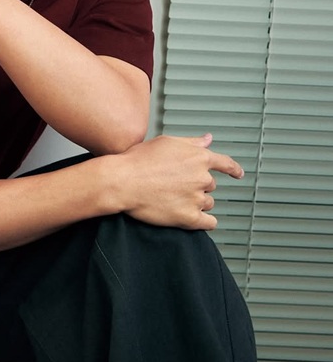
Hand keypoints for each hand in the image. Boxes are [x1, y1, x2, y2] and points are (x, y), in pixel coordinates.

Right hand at [111, 133, 243, 230]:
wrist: (123, 181)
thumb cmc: (139, 160)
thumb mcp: (166, 142)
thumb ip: (192, 142)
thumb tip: (208, 139)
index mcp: (199, 158)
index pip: (225, 163)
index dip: (233, 169)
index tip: (238, 174)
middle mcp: (202, 178)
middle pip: (210, 185)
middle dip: (197, 186)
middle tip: (175, 185)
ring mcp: (196, 198)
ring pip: (207, 203)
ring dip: (196, 202)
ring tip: (173, 199)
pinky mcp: (189, 217)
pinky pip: (208, 222)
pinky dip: (205, 222)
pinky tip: (196, 219)